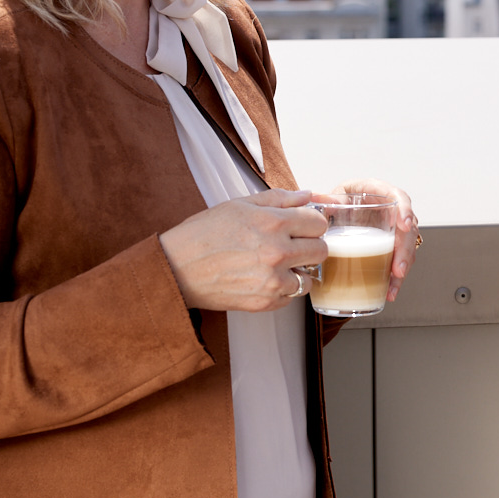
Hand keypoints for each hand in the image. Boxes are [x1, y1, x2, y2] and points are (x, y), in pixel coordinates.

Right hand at [159, 188, 327, 312]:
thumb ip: (278, 199)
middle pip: (321, 250)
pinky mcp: (265, 301)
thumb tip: (307, 196)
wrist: (177, 268)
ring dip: (297, 271)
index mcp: (273, 222)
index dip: (310, 223)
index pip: (318, 223)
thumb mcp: (239, 205)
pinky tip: (262, 278)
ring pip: (309, 277)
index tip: (302, 227)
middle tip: (292, 246)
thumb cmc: (204, 233)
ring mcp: (273, 279)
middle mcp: (277, 251)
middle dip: (309, 246)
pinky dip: (282, 289)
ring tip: (274, 265)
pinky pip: (291, 296)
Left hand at [326, 177, 418, 302]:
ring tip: (391, 288)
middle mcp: (391, 211)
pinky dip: (394, 278)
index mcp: (378, 192)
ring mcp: (393, 229)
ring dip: (401, 269)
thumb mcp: (335, 196)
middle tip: (398, 270)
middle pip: (407, 230)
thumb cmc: (342, 199)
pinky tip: (388, 291)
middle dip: (405, 251)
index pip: (398, 196)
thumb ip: (328, 200)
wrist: (341, 209)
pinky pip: (398, 260)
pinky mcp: (391, 246)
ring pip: (406, 248)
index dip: (405, 210)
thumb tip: (315, 199)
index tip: (405, 225)